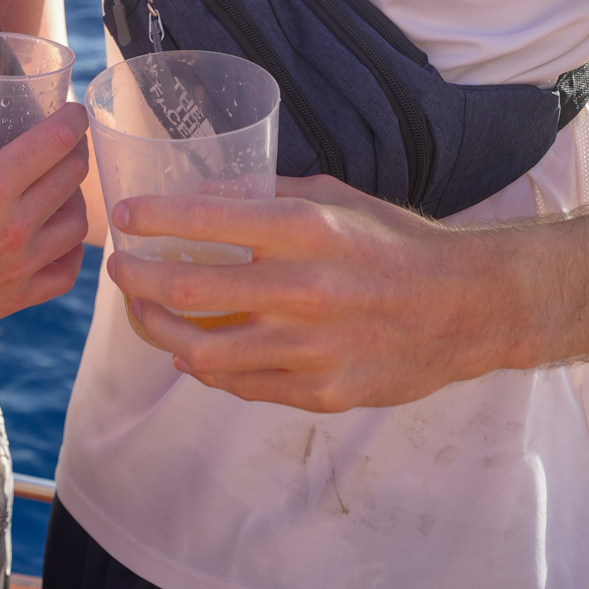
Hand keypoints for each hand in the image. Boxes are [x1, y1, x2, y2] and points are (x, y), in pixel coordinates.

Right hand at [0, 82, 89, 358]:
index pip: (54, 142)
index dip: (73, 119)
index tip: (74, 110)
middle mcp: (16, 227)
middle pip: (72, 177)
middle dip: (76, 151)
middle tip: (67, 141)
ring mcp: (21, 266)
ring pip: (76, 225)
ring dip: (76, 198)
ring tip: (63, 187)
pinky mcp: (18, 298)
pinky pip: (66, 273)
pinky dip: (71, 252)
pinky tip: (59, 238)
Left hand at [107, 178, 507, 410]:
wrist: (468, 307)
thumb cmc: (397, 244)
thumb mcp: (338, 200)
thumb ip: (271, 197)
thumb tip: (205, 195)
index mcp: (307, 230)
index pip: (205, 219)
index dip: (151, 218)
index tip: (123, 214)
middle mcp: (303, 290)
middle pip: (186, 292)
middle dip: (135, 280)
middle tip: (120, 268)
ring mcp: (310, 349)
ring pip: (200, 353)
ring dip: (157, 332)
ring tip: (143, 315)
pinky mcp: (321, 392)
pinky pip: (241, 385)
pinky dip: (206, 369)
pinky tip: (191, 353)